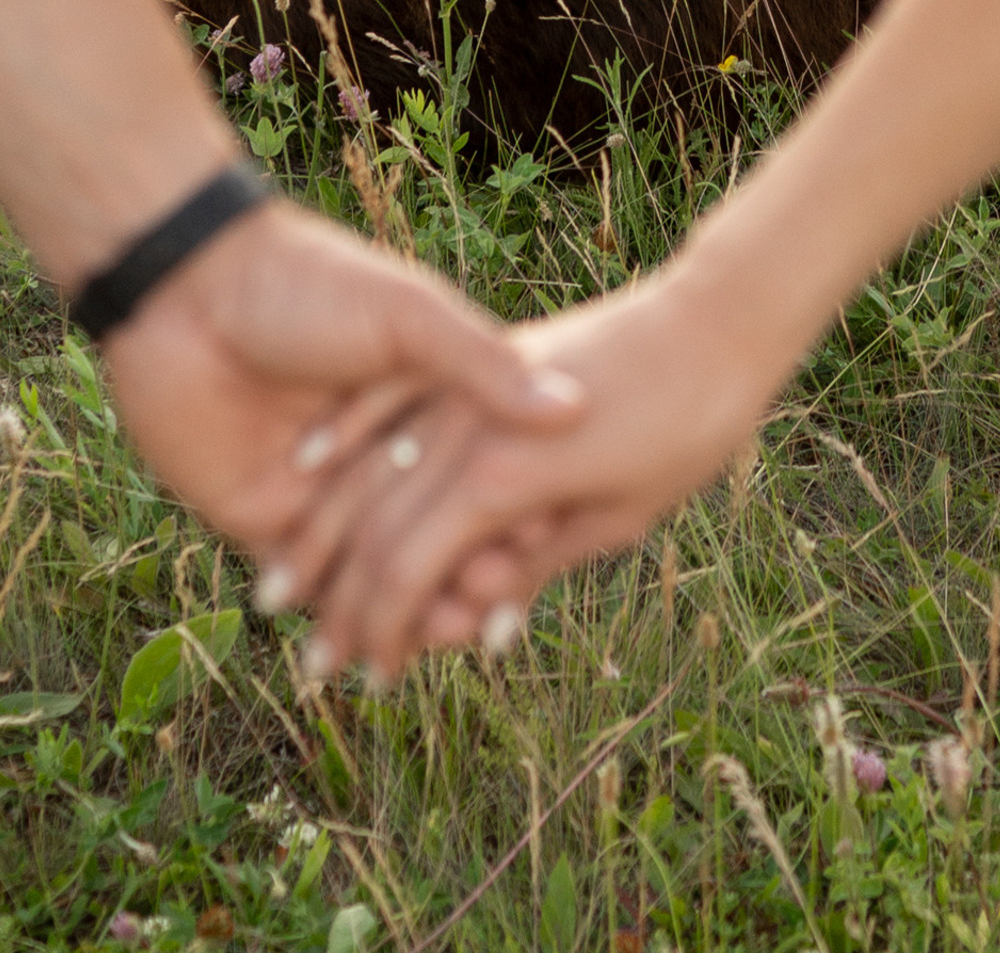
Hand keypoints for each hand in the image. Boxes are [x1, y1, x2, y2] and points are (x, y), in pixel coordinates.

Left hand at [99, 196, 585, 609]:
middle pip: (437, 532)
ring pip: (382, 571)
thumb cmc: (308, 281)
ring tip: (456, 630)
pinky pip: (315, 586)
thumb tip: (574, 408)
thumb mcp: (409, 317)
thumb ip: (483, 367)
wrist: (188, 288)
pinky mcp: (265, 523)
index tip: (547, 540)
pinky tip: (388, 638)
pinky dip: (350, 616)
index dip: (516, 510)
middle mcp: (378, 453)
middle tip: (500, 605)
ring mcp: (322, 493)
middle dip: (471, 571)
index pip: (483, 472)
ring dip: (419, 607)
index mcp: (423, 399)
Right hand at [273, 263, 787, 679]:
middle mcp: (468, 427)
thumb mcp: (623, 514)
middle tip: (314, 665)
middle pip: (376, 526)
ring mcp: (466, 383)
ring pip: (368, 465)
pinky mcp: (476, 349)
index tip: (370, 680)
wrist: (715, 318)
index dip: (383, 631)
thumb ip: (542, 564)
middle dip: (340, 601)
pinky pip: (389, 398)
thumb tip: (483, 633)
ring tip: (284, 583)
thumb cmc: (689, 425)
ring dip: (322, 529)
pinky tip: (307, 465)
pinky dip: (345, 436)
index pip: (410, 570)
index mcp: (503, 477)